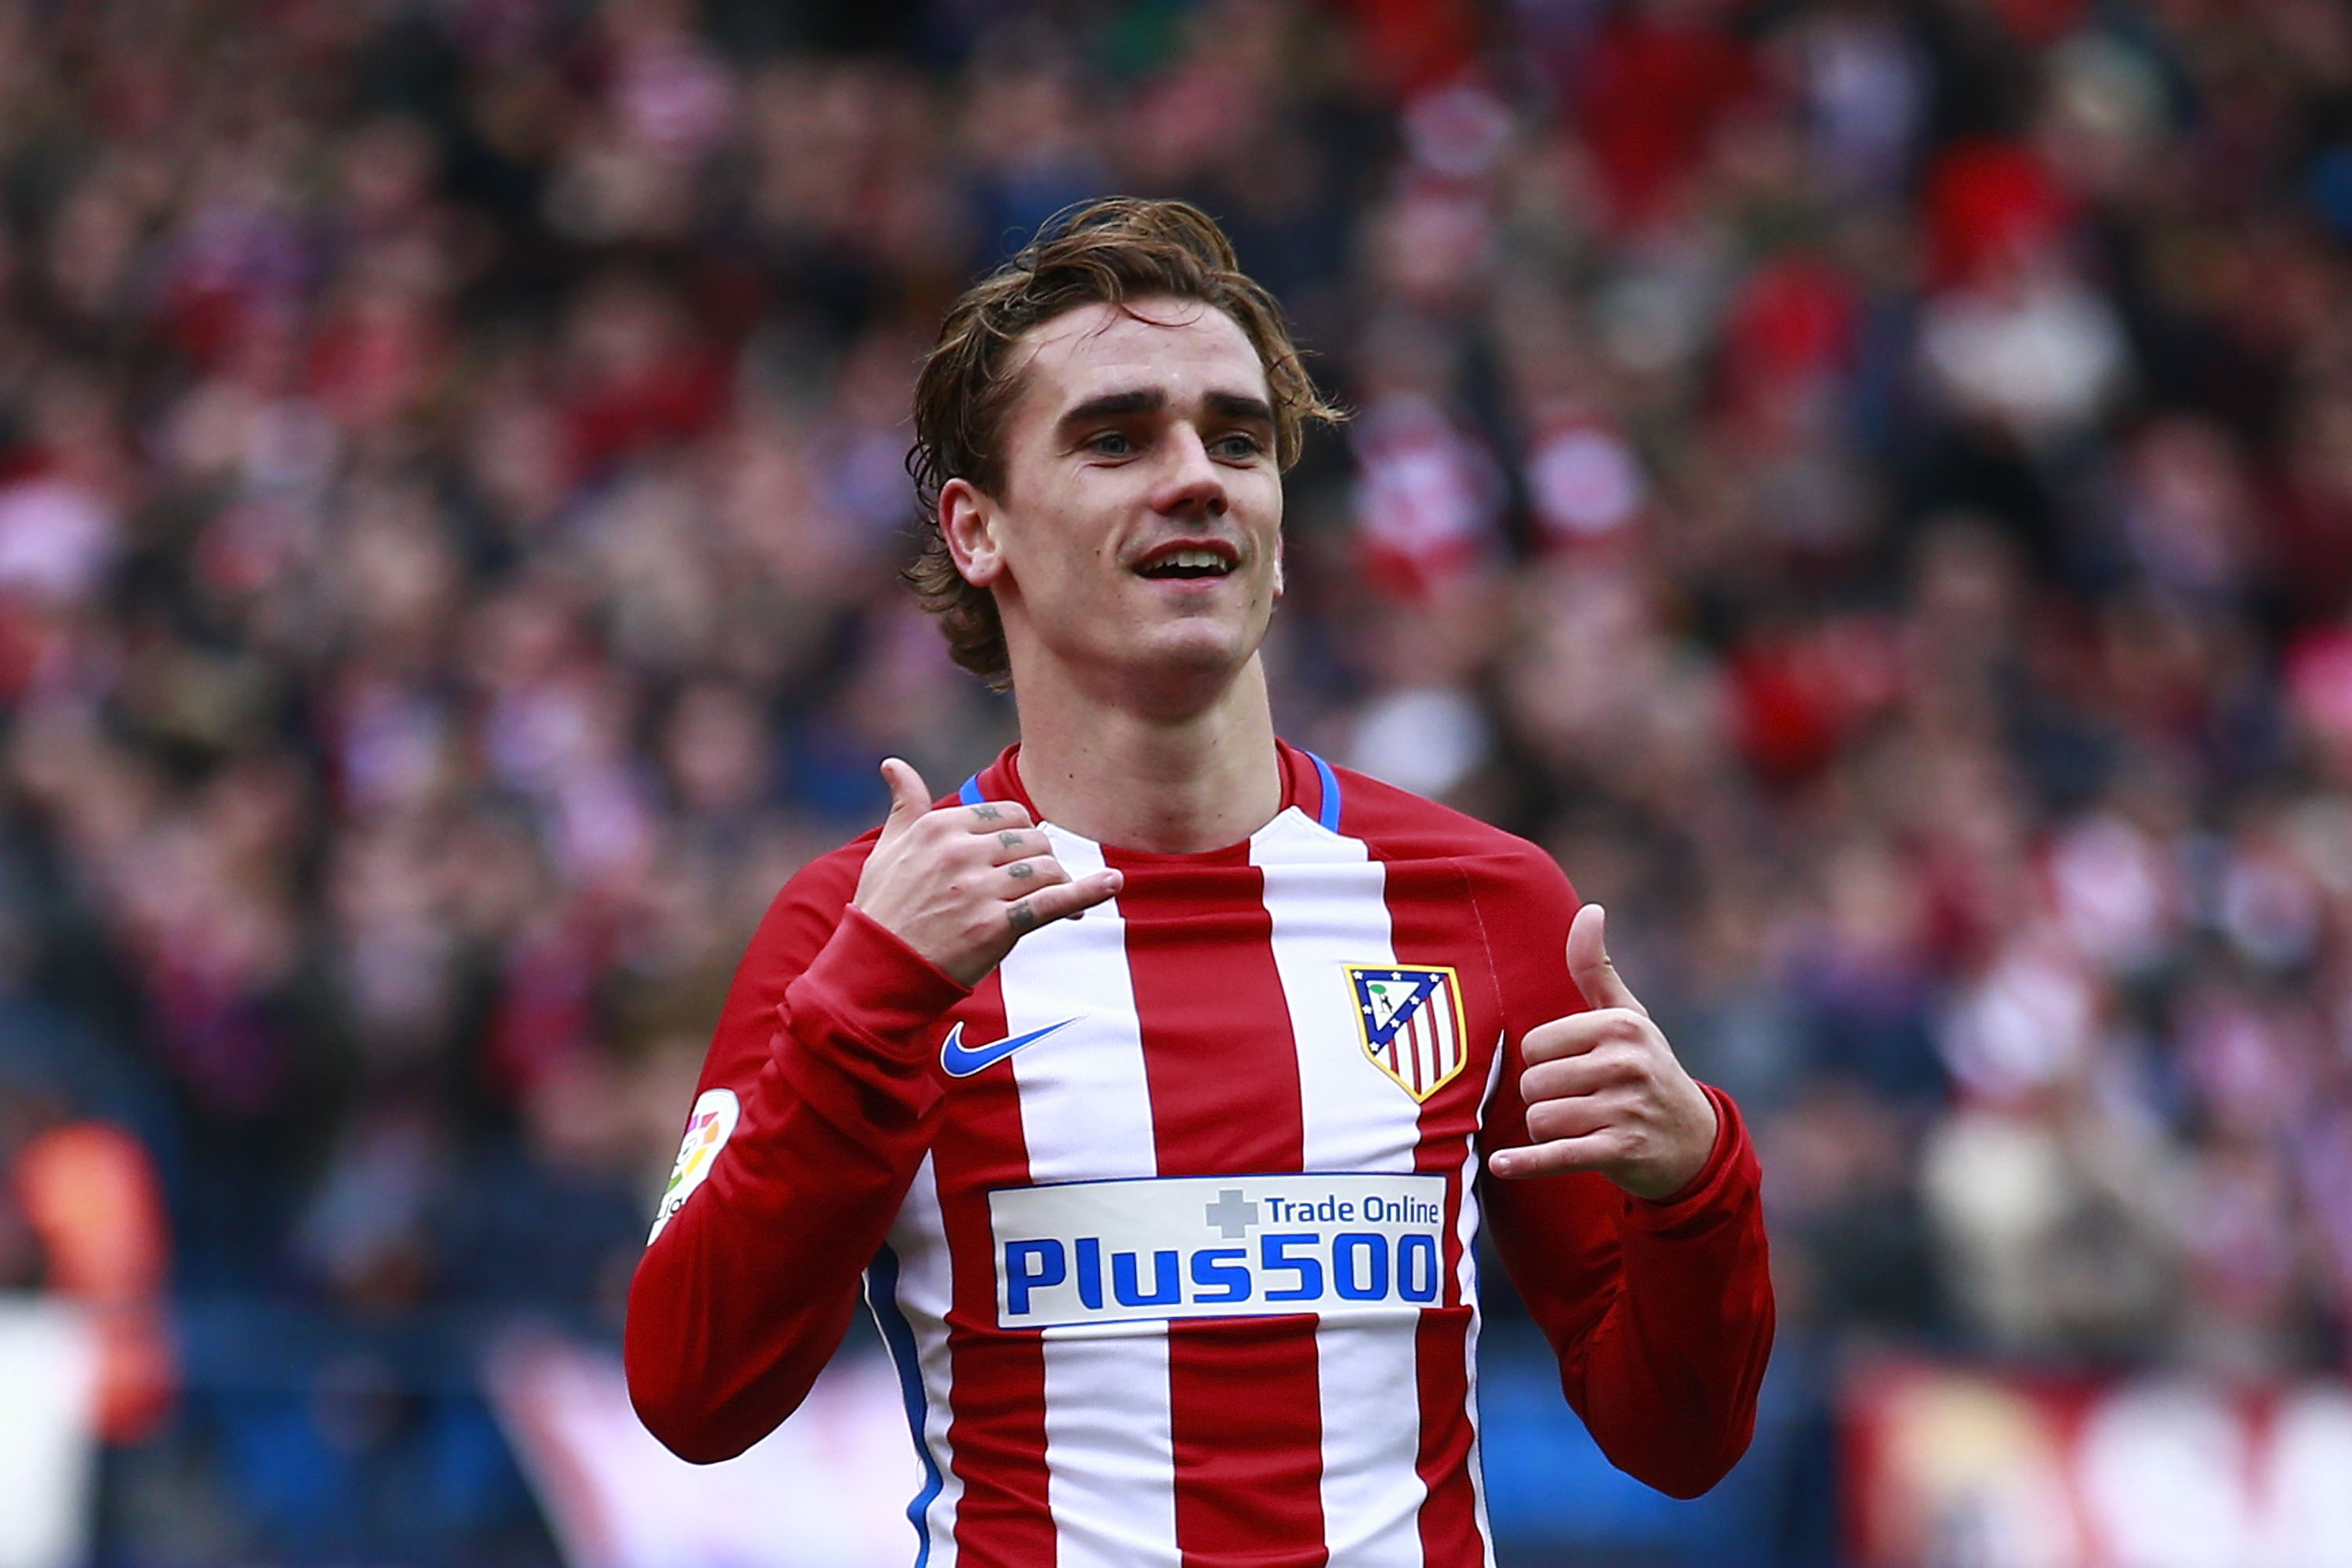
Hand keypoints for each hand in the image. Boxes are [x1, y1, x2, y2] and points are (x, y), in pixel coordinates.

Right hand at [851, 759, 1122, 986]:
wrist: (876, 972)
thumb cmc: (882, 911)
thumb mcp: (887, 850)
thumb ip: (903, 806)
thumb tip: (894, 764)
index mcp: (938, 827)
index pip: (1006, 814)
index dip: (1022, 834)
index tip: (1023, 856)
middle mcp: (959, 852)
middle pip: (1031, 839)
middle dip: (1041, 860)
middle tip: (1041, 884)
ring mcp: (978, 889)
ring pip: (1044, 868)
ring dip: (1058, 883)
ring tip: (1062, 902)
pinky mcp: (994, 925)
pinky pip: (1053, 901)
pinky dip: (1088, 892)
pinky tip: (1112, 883)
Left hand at [1487, 904, 1718, 1199]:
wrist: (1693, 1141)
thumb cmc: (1647, 1069)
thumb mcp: (1628, 1017)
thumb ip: (1596, 968)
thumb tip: (1589, 910)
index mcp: (1621, 1025)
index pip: (1536, 1045)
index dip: (1543, 1062)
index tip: (1571, 1069)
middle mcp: (1626, 1063)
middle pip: (1533, 1084)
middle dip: (1543, 1098)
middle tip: (1576, 1103)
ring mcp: (1626, 1109)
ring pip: (1540, 1119)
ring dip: (1546, 1130)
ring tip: (1578, 1127)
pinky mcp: (1622, 1150)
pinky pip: (1557, 1155)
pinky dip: (1527, 1163)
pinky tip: (1503, 1165)